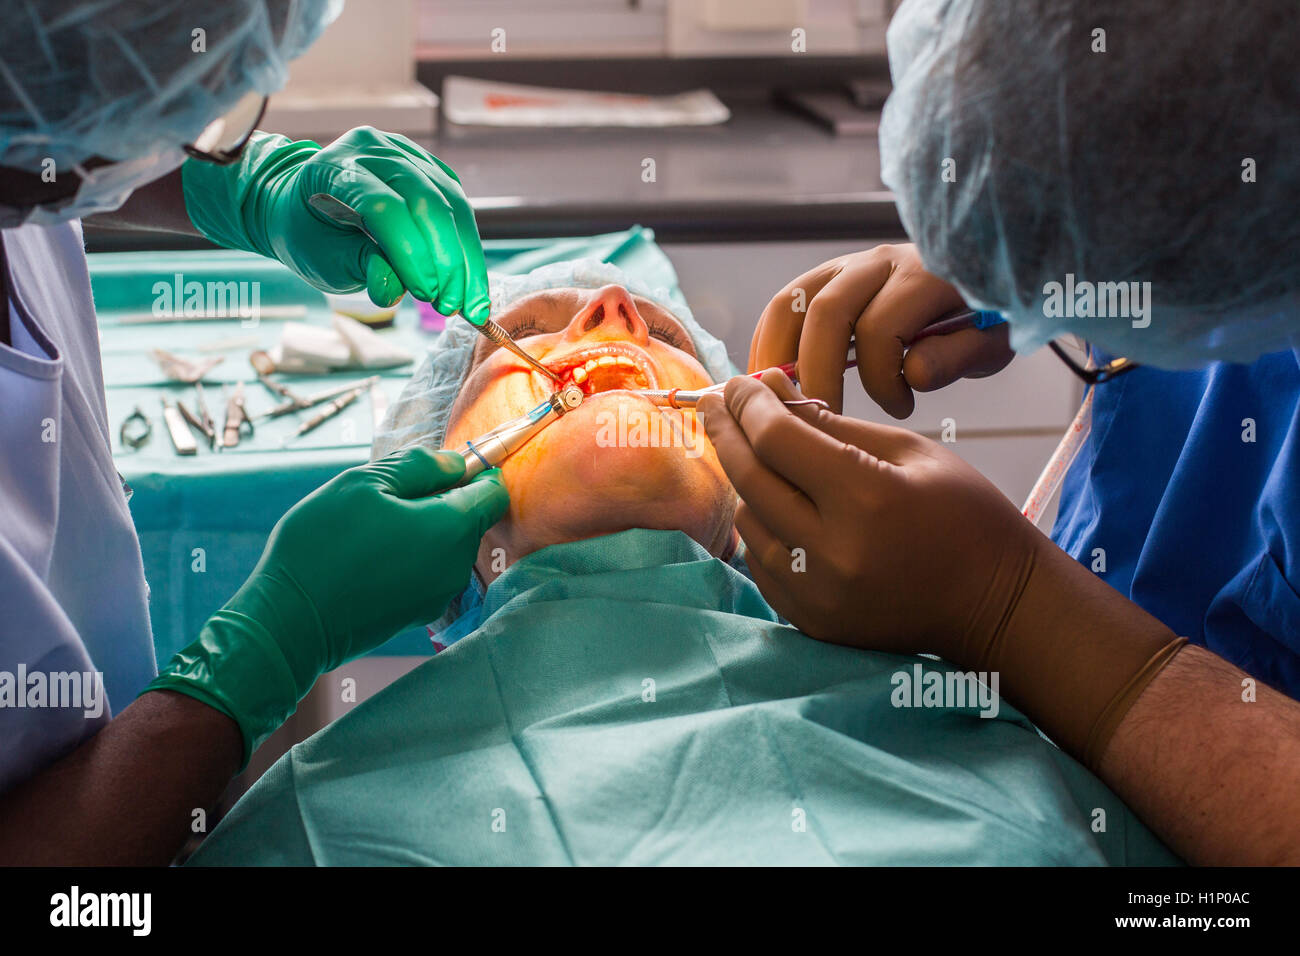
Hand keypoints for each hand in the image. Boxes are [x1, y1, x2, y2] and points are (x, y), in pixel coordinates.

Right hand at [147, 448, 506, 760]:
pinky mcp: (418, 614)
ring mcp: (439, 595)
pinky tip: (368, 555)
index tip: (444, 464)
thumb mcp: (364, 483)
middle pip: (469, 519)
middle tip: (386, 494)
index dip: (477, 471)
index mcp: (452, 528)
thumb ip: (419, 466)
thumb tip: (458, 463)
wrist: (290, 622)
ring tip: (370, 526)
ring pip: (445, 545)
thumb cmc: (323, 545)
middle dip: (440, 499)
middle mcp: (457, 566)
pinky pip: (427, 570)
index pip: (494, 492)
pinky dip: (409, 555)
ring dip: (421, 527)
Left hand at [182, 127, 490, 320]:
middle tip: (453, 306)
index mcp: (338, 168)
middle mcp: (376, 151)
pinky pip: (459, 208)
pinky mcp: (432, 169)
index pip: (385, 207)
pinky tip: (470, 280)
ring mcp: (408, 155)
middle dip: (447, 260)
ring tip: (469, 303)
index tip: (428, 295)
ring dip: (466, 259)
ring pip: (452, 205)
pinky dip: (468, 248)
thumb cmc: (311, 235)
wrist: (305, 204)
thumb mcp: (324, 259)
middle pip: (427, 202)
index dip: (411, 253)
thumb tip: (395, 290)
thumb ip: (361, 269)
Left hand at [698, 370, 1044, 658]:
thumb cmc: (964, 516)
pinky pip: (759, 562)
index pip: (777, 439)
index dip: (748, 404)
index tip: (737, 384)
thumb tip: (771, 390)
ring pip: (747, 521)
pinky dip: (761, 527)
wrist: (996, 605)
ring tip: (763, 458)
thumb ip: (833, 423)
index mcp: (866, 499)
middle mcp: (833, 553)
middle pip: (749, 479)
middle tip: (716, 403)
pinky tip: (778, 505)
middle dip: (727, 432)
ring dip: (746, 483)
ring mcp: (817, 595)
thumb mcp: (909, 452)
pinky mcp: (810, 622)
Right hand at [749, 244, 1012, 416]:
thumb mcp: (990, 342)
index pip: (881, 328)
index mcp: (925, 274)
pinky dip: (770, 344)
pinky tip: (773, 382)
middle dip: (815, 372)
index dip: (881, 380)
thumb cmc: (983, 318)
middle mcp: (879, 261)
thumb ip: (956, 356)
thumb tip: (913, 375)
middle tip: (819, 419)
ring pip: (790, 302)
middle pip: (825, 311)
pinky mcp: (827, 277)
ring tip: (777, 402)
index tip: (900, 409)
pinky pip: (784, 305)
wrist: (981, 276)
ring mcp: (847, 265)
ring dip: (776, 356)